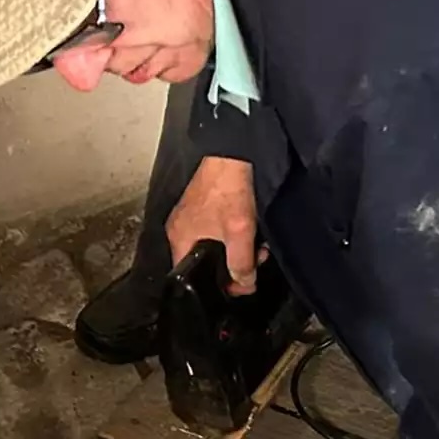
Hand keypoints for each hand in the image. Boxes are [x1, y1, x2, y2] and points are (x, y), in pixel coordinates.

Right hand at [165, 157, 264, 294]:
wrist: (232, 152)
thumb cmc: (228, 186)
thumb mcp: (239, 231)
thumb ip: (241, 262)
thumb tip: (244, 284)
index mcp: (179, 238)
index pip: (189, 277)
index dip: (213, 287)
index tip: (236, 286)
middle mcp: (181, 229)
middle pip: (205, 263)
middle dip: (232, 267)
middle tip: (253, 265)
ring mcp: (193, 217)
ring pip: (216, 247)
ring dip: (239, 251)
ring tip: (258, 248)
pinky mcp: (206, 207)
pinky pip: (219, 232)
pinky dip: (236, 235)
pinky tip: (253, 232)